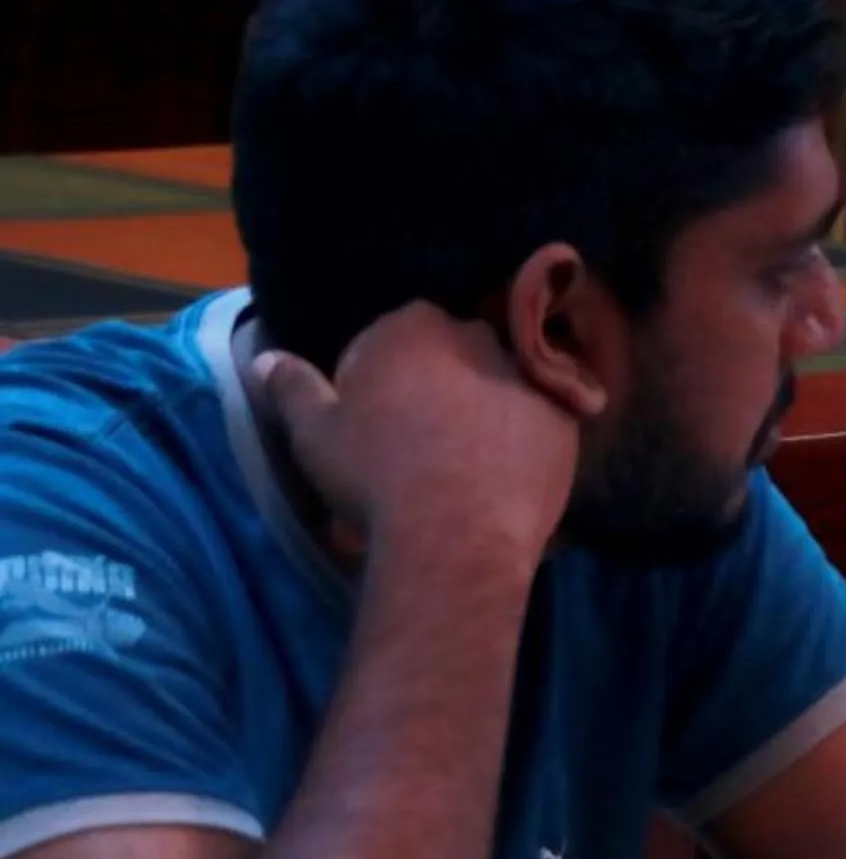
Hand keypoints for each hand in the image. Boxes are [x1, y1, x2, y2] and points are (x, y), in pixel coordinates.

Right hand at [253, 302, 579, 568]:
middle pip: (452, 355)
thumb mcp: (314, 433)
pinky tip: (502, 475)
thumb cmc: (374, 476)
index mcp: (412, 324)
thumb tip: (266, 359)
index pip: (394, 336)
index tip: (373, 420)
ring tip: (465, 464)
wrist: (457, 534)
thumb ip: (292, 388)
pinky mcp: (566, 418)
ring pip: (500, 384)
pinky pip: (539, 420)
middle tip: (420, 443)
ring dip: (484, 409)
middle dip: (438, 385)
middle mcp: (478, 336)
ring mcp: (529, 376)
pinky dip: (523, 438)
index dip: (380, 377)